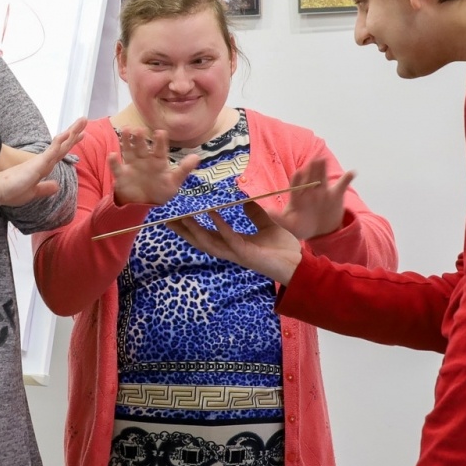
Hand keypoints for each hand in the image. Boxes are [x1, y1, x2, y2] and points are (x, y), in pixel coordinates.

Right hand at [0, 119, 85, 207]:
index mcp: (43, 167)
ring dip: (71, 133)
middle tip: (84, 120)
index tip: (80, 135)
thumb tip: (57, 186)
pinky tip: (67, 135)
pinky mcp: (37, 163)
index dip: (69, 143)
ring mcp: (40, 161)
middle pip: (63, 145)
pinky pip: (51, 152)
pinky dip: (59, 144)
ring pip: (60, 145)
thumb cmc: (11, 191)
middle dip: (74, 133)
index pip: (60, 153)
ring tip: (82, 120)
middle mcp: (43, 161)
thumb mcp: (33, 191)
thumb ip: (45, 188)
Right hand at [109, 127, 200, 205]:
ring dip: (127, 141)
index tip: (160, 132)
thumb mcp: (173, 182)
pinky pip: (117, 167)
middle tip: (140, 129)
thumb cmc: (159, 190)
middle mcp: (144, 159)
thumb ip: (184, 170)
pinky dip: (113, 162)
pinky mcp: (122, 175)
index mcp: (158, 161)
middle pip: (142, 146)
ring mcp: (132, 165)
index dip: (160, 141)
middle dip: (141, 138)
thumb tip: (197, 157)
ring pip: (129, 151)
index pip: (160, 149)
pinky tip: (112, 155)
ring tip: (126, 130)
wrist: (143, 204)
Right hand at [169, 204, 302, 283]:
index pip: (207, 235)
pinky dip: (220, 226)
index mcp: (233, 243)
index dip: (191, 227)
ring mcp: (236, 253)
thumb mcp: (267, 226)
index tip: (176, 217)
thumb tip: (246, 200)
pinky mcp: (246, 253)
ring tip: (181, 216)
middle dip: (183, 231)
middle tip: (166, 219)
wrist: (299, 265)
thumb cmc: (283, 249)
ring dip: (194, 230)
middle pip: (200, 240)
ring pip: (209, 242)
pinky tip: (212, 213)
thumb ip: (255, 214)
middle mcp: (230, 250)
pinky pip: (230, 238)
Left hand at [271, 155, 354, 239]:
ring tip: (324, 159)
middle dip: (311, 168)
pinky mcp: (335, 195)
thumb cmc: (301, 227)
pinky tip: (352, 173)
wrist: (320, 233)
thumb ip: (278, 218)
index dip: (298, 178)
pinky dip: (347, 178)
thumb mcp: (289, 225)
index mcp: (297, 196)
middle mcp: (309, 190)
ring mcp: (323, 191)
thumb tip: (267, 211)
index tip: (299, 173)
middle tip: (313, 160)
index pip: (297, 184)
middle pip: (310, 176)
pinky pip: (341, 185)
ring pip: (323, 177)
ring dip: (323, 168)